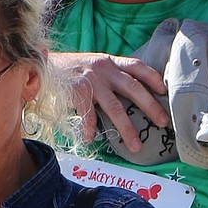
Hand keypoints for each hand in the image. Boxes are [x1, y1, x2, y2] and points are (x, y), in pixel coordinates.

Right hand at [51, 51, 168, 159]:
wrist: (43, 63)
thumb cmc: (71, 69)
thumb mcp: (94, 65)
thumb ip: (110, 74)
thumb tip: (131, 92)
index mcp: (110, 62)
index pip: (137, 66)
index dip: (152, 78)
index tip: (164, 91)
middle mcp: (104, 70)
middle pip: (133, 88)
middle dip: (150, 107)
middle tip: (163, 122)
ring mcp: (91, 81)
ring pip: (114, 107)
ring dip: (127, 129)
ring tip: (136, 146)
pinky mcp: (77, 92)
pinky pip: (87, 115)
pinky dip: (90, 129)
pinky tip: (91, 139)